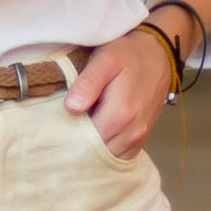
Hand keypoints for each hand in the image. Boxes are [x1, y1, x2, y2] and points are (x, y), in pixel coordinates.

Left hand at [66, 25, 175, 158]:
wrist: (157, 55)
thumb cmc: (127, 55)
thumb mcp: (104, 60)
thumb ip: (88, 84)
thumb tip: (71, 108)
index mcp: (121, 114)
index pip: (87, 140)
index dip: (68, 135)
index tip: (53, 128)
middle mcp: (133, 131)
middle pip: (97, 151)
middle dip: (78, 145)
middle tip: (60, 131)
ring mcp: (140, 137)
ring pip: (109, 155)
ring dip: (92, 149)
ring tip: (75, 132)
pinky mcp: (142, 137)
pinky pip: (121, 154)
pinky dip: (107, 150)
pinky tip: (93, 135)